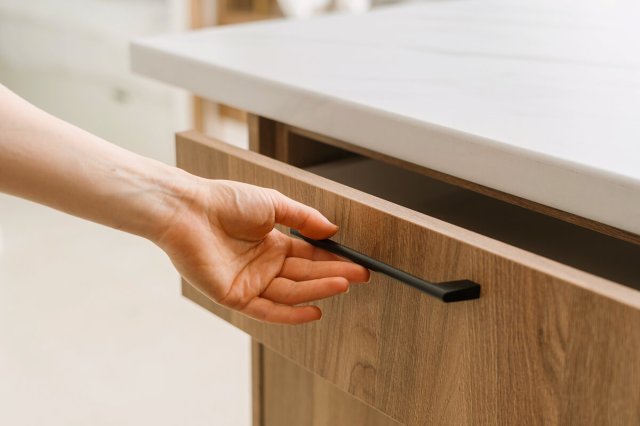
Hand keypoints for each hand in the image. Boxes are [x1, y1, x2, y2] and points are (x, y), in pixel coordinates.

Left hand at [155, 179, 369, 323]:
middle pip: (304, 274)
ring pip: (291, 291)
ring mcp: (250, 282)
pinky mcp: (235, 296)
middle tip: (361, 276)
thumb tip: (332, 231)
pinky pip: (267, 309)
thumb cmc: (225, 201)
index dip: (333, 260)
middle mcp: (263, 265)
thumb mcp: (273, 204)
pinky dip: (291, 313)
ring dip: (318, 289)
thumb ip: (303, 218)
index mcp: (272, 243)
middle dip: (333, 275)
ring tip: (343, 284)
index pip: (309, 255)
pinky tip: (315, 310)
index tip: (357, 263)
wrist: (189, 210)